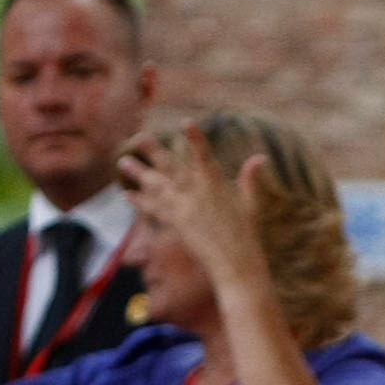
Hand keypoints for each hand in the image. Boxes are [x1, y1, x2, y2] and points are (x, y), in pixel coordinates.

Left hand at [120, 124, 268, 294]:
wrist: (234, 262)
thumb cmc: (247, 234)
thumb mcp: (250, 203)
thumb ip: (250, 179)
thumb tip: (260, 157)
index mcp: (216, 184)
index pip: (204, 155)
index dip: (196, 139)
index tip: (186, 122)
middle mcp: (196, 192)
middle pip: (171, 167)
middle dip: (154, 151)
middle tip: (139, 137)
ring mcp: (184, 208)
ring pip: (157, 185)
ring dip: (139, 173)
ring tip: (123, 161)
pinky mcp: (176, 223)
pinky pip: (153, 209)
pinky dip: (139, 201)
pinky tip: (127, 194)